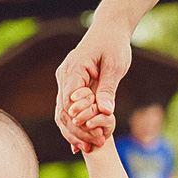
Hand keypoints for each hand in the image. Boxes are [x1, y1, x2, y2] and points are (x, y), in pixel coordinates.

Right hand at [55, 14, 131, 152]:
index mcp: (73, 70)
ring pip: (62, 114)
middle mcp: (64, 77)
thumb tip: (105, 112)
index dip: (80, 121)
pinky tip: (82, 143)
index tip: (96, 135)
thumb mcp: (115, 66)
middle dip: (77, 132)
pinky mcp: (70, 88)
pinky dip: (75, 126)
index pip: (69, 102)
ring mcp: (65, 83)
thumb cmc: (114, 44)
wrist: (110, 30)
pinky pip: (68, 110)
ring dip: (74, 133)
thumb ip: (108, 89)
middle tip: (95, 146)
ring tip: (90, 148)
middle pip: (63, 112)